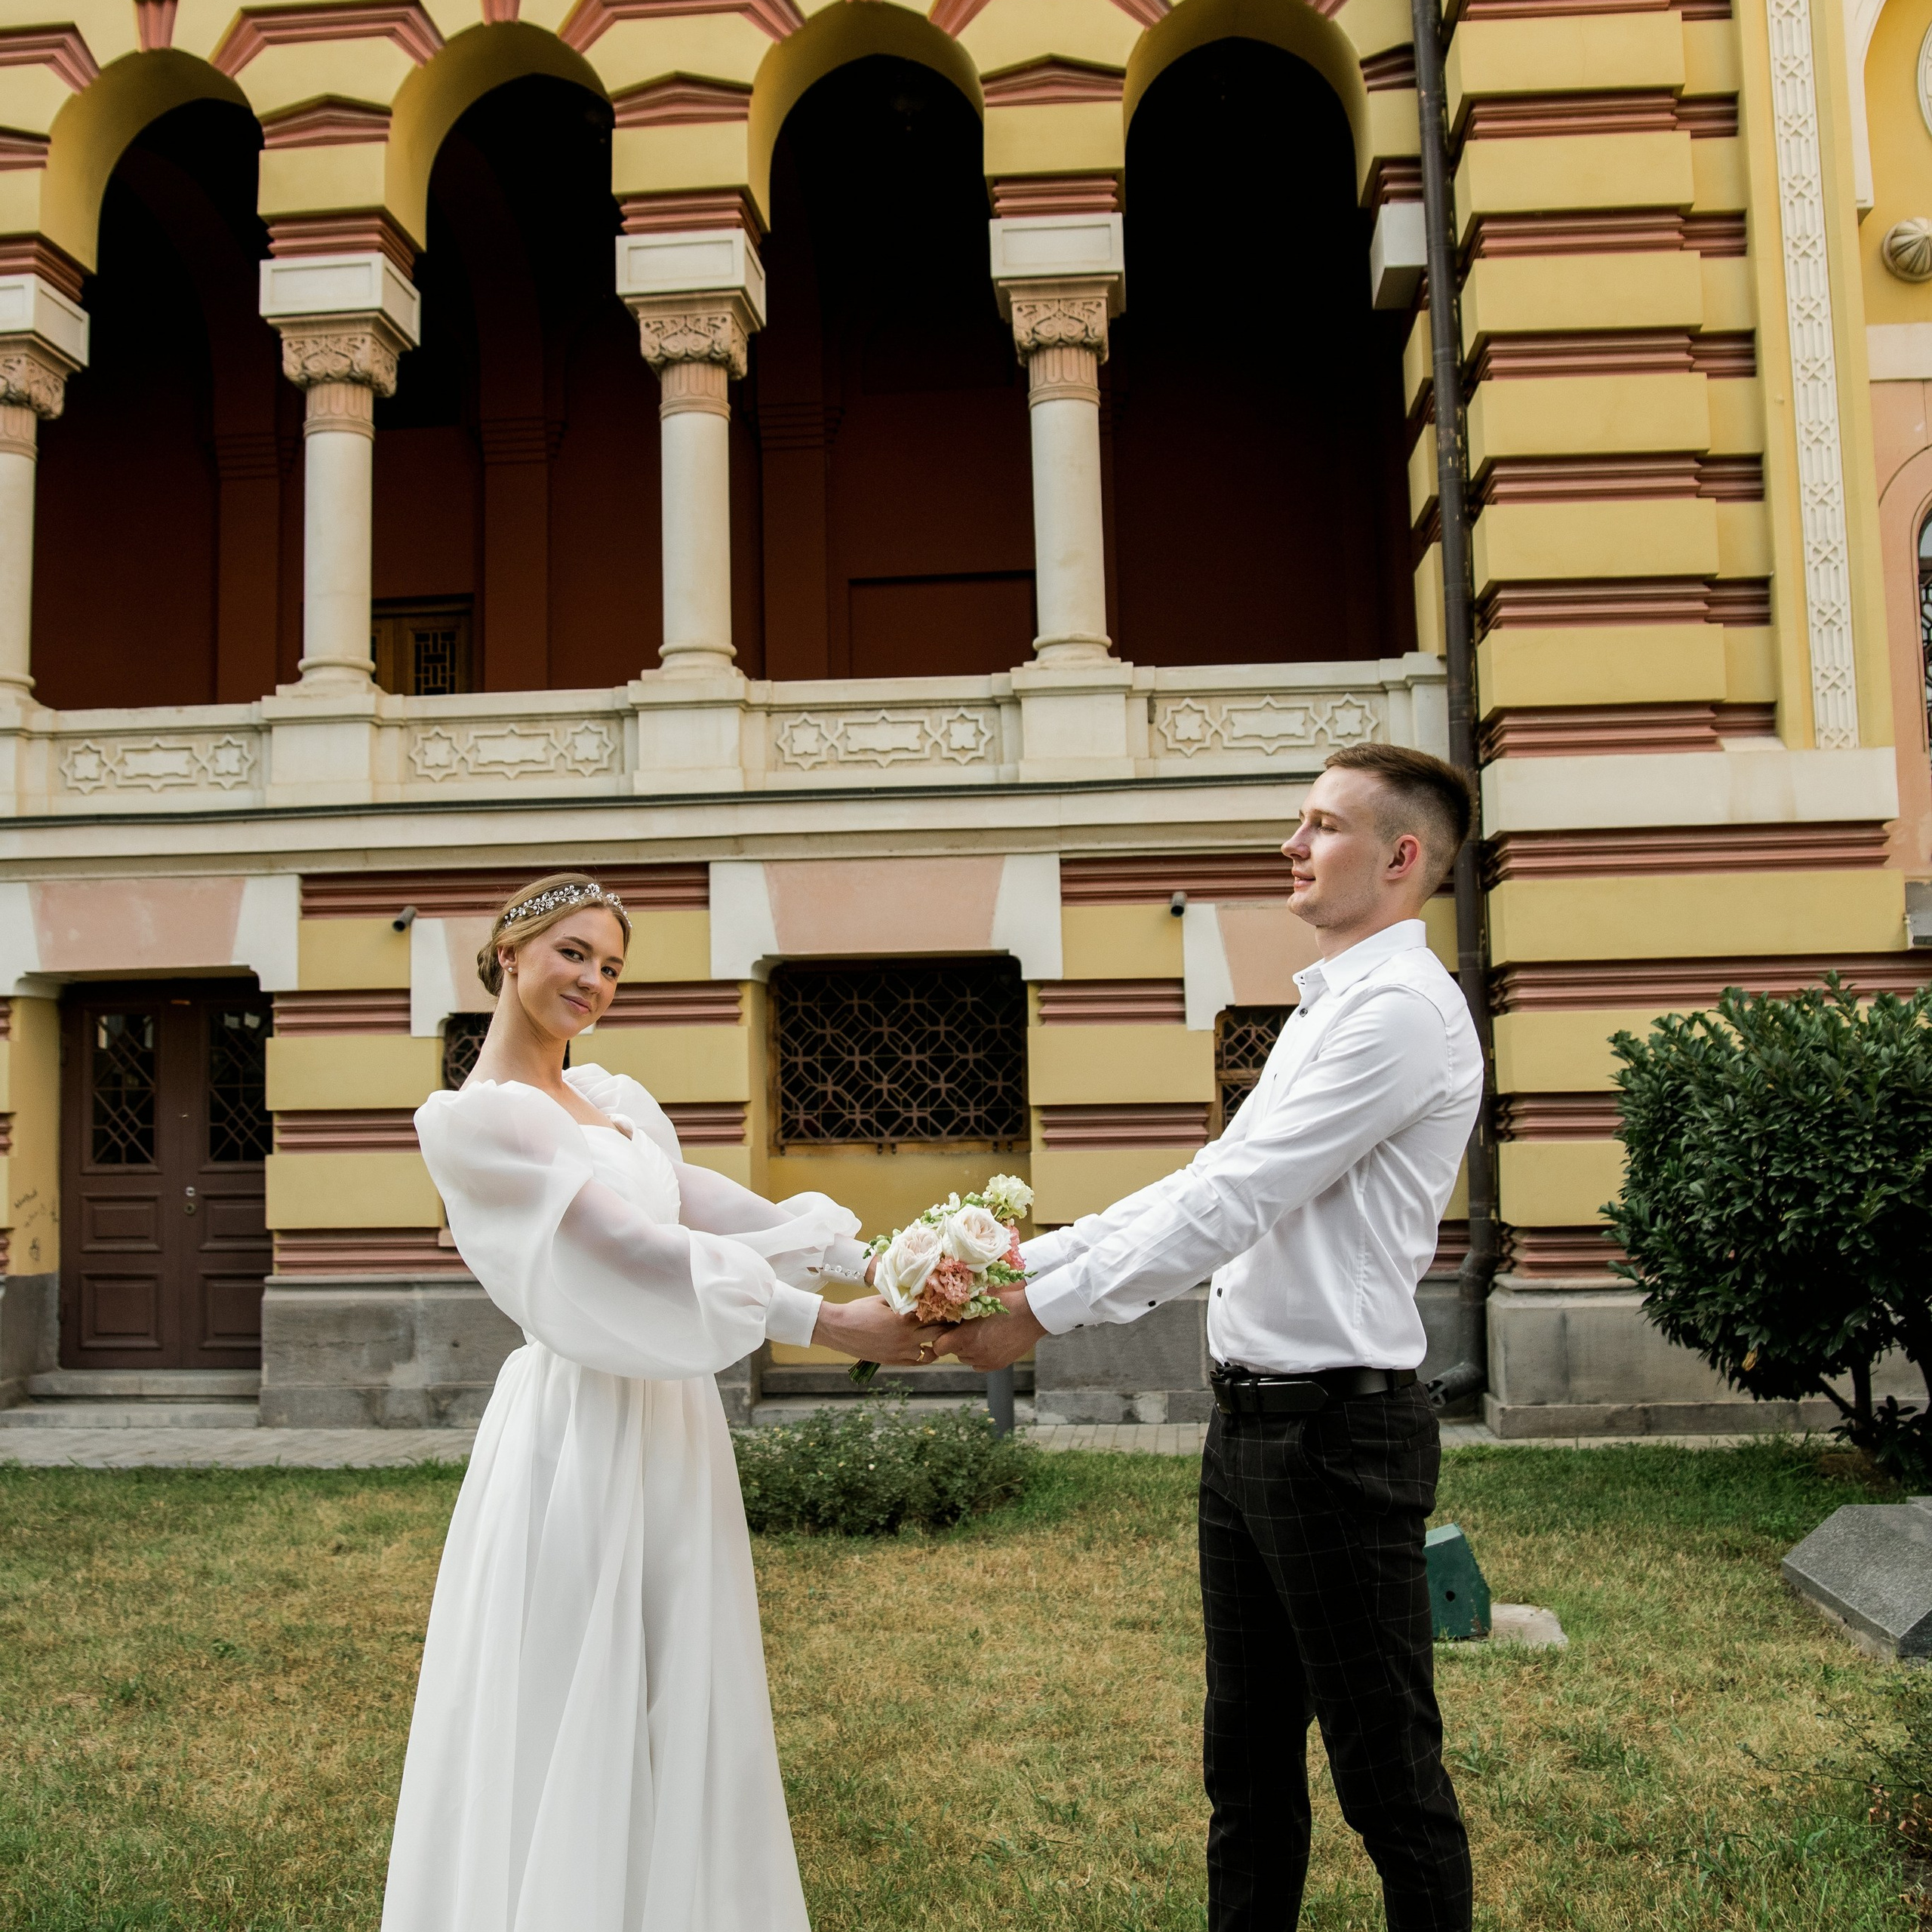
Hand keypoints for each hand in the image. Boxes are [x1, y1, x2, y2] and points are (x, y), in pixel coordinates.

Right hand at [814, 1293, 946, 1365]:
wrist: (839, 1329)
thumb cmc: (859, 1310)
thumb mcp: (883, 1299)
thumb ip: (903, 1299)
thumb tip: (919, 1294)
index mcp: (905, 1319)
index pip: (935, 1315)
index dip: (945, 1310)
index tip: (952, 1307)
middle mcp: (907, 1337)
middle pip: (939, 1333)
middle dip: (947, 1327)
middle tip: (953, 1321)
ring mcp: (901, 1352)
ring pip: (932, 1352)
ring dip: (938, 1343)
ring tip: (939, 1336)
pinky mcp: (894, 1361)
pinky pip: (918, 1361)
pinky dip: (924, 1355)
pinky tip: (925, 1347)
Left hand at [945, 1287, 1044, 1371]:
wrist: (1032, 1314)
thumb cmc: (1006, 1302)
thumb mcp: (979, 1302)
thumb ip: (960, 1309)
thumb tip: (945, 1307)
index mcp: (966, 1337)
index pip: (940, 1347)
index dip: (941, 1338)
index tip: (947, 1331)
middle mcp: (974, 1353)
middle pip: (954, 1352)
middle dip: (957, 1341)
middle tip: (966, 1328)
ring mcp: (987, 1361)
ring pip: (967, 1359)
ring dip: (969, 1349)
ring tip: (980, 1334)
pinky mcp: (998, 1365)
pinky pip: (980, 1365)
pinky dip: (980, 1356)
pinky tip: (989, 1343)